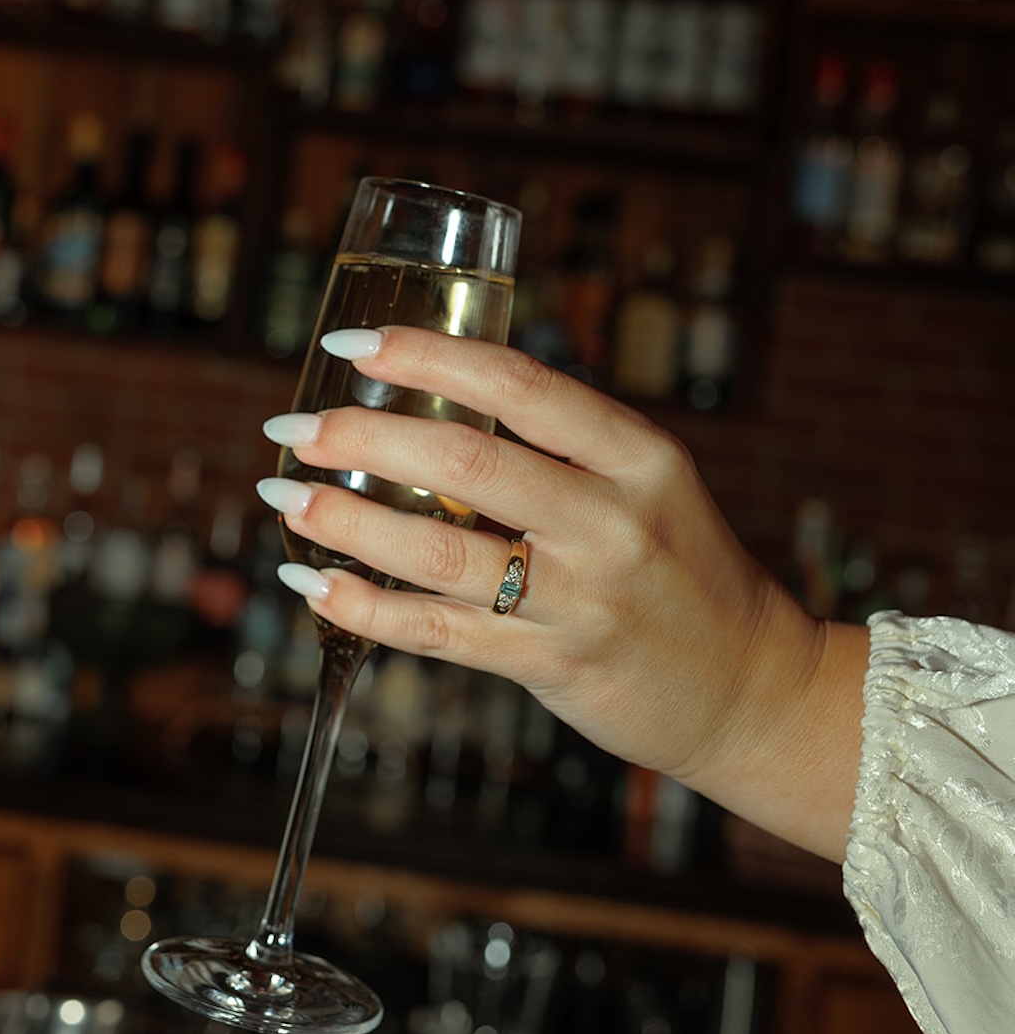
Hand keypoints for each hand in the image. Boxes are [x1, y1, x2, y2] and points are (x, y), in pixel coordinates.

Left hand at [258, 326, 868, 861]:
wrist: (747, 689)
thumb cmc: (681, 572)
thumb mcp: (645, 486)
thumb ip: (557, 449)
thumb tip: (428, 405)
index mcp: (638, 455)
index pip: (519, 382)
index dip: (427, 356)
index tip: (353, 344)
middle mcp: (614, 520)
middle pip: (467, 460)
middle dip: (363, 437)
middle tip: (296, 426)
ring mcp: (584, 598)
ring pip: (440, 552)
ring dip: (348, 522)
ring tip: (286, 498)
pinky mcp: (555, 664)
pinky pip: (441, 634)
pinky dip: (367, 608)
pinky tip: (316, 585)